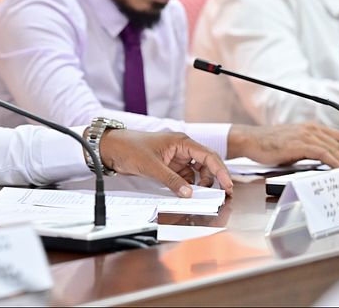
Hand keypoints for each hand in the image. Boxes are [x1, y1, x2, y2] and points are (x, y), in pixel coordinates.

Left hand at [99, 130, 233, 196]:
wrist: (111, 148)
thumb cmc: (130, 148)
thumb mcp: (152, 166)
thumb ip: (172, 181)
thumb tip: (189, 194)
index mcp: (181, 142)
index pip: (208, 156)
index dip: (220, 171)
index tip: (228, 185)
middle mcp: (181, 148)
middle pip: (206, 164)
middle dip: (213, 179)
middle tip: (220, 195)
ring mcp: (175, 158)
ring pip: (196, 172)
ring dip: (200, 183)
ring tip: (202, 196)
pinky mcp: (168, 166)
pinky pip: (184, 177)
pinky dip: (188, 185)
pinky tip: (188, 193)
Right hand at [227, 123, 338, 171]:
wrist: (250, 140)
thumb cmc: (267, 144)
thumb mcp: (292, 144)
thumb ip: (308, 149)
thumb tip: (322, 159)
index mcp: (309, 128)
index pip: (337, 138)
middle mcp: (310, 129)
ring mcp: (305, 136)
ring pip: (334, 149)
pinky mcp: (300, 144)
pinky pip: (323, 154)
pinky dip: (335, 162)